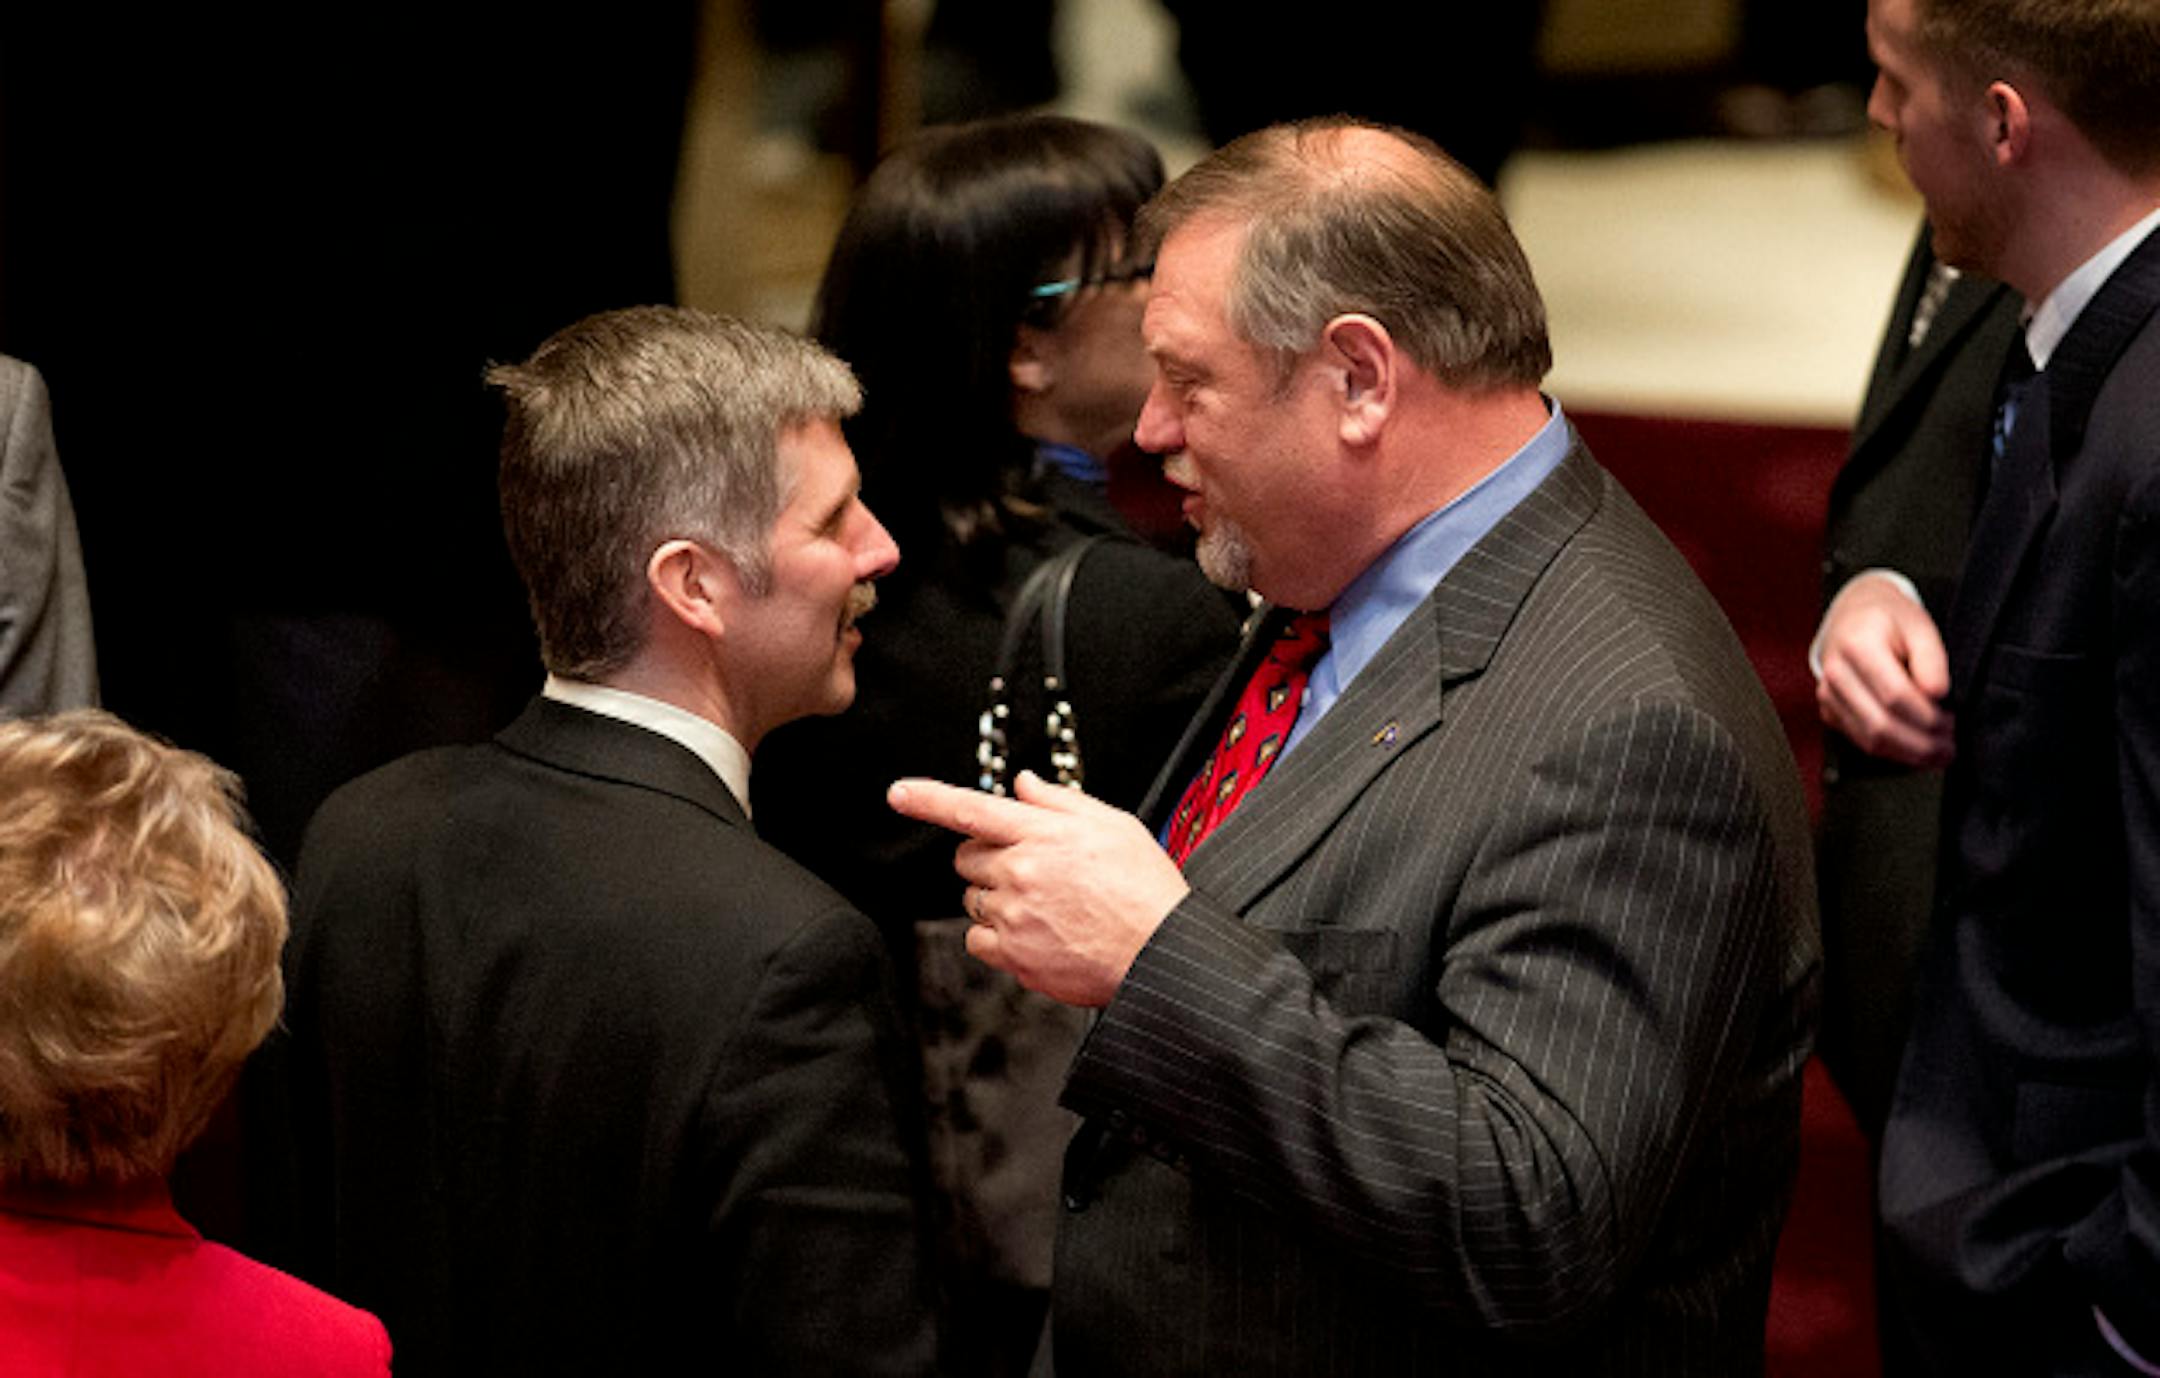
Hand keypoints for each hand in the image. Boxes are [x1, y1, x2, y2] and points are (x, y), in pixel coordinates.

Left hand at [888, 771, 1188, 1006]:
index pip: (971, 808)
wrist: (1160, 951)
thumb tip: (1024, 784)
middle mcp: (1020, 871)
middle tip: (1026, 871)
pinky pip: (976, 940)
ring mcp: (1013, 915)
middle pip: (966, 857)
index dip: (928, 798)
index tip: (899, 793)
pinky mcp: (1013, 955)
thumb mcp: (1113, 825)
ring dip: (995, 899)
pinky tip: (1032, 935)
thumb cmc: (1145, 889)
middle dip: (986, 859)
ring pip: (973, 900)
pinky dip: (995, 938)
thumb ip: (1060, 801)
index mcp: (1041, 834)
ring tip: (1043, 907)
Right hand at [1814, 572, 1955, 767]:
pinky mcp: (1829, 711)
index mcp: (1857, 645)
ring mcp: (1828, 695)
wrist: (1853, 617)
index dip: (1928, 716)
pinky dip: (1892, 751)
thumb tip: (1937, 694)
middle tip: (1950, 747)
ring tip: (1938, 753)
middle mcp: (1836, 673)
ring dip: (1908, 753)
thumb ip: (1931, 658)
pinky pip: (1861, 741)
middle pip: (1880, 723)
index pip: (1895, 695)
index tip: (1953, 721)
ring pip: (1869, 740)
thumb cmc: (1889, 620)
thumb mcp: (1919, 626)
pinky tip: (1915, 749)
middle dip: (1921, 743)